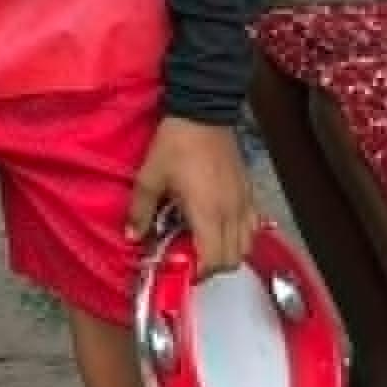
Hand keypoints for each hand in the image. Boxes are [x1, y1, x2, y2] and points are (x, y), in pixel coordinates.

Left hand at [131, 115, 258, 272]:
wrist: (203, 114)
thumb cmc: (175, 145)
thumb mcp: (149, 177)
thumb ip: (140, 210)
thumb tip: (132, 237)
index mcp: (208, 213)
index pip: (214, 259)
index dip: (197, 272)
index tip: (177, 268)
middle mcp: (232, 213)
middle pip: (233, 259)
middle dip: (210, 267)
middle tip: (186, 258)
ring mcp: (245, 203)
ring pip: (247, 246)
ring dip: (226, 253)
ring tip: (200, 243)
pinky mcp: (250, 194)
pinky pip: (253, 227)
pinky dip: (239, 236)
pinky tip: (217, 227)